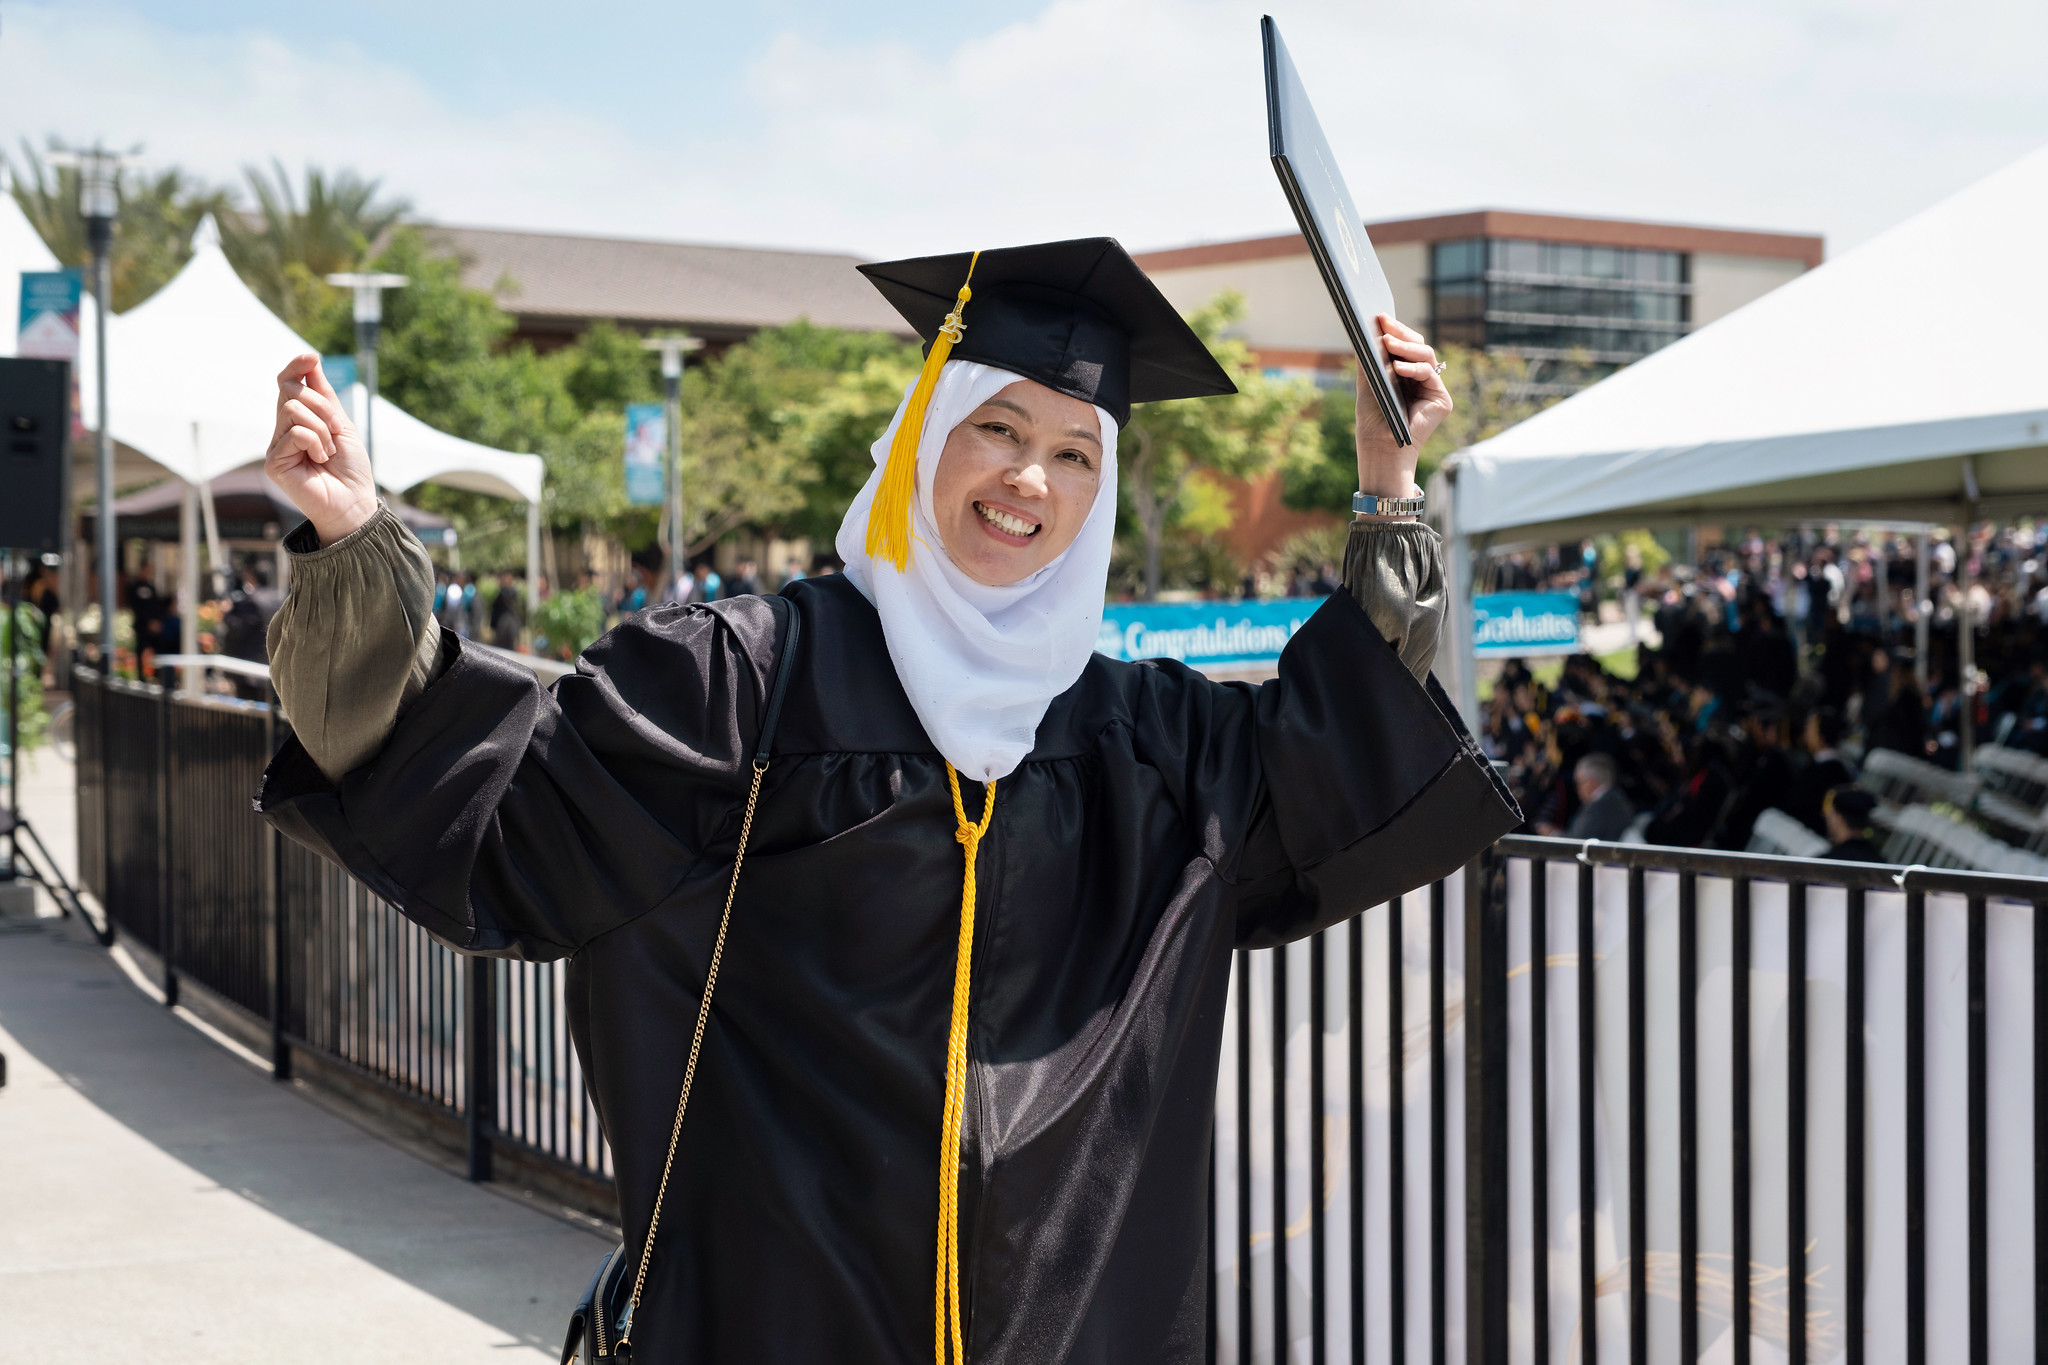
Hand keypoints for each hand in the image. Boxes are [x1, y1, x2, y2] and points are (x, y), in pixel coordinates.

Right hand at [265, 353, 377, 544]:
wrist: (355, 502)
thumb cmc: (350, 468)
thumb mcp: (342, 424)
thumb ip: (324, 395)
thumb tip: (310, 360)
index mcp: (299, 420)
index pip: (287, 384)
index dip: (296, 367)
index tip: (312, 357)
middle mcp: (283, 431)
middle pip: (290, 392)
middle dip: (322, 405)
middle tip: (337, 429)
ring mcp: (277, 446)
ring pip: (292, 409)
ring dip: (322, 427)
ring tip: (330, 450)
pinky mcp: (274, 462)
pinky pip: (295, 433)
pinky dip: (316, 442)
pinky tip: (320, 460)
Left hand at [1355, 315, 1453, 511]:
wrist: (1380, 449)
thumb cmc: (1373, 421)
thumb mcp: (1368, 383)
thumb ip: (1370, 360)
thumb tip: (1367, 331)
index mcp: (1405, 373)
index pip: (1404, 345)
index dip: (1394, 330)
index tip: (1379, 316)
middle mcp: (1422, 378)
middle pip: (1418, 345)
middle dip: (1401, 332)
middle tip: (1384, 322)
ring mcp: (1433, 388)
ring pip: (1426, 355)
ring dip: (1405, 347)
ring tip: (1387, 343)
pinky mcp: (1441, 399)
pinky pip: (1429, 374)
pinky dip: (1413, 369)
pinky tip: (1397, 368)